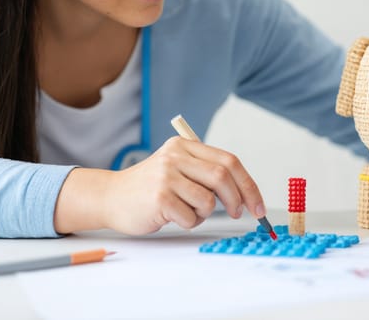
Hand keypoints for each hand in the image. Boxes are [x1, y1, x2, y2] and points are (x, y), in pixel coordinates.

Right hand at [53, 136, 265, 234]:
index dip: (248, 185)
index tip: (257, 204)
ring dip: (204, 213)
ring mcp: (167, 176)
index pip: (229, 161)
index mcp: (184, 146)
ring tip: (186, 211)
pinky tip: (172, 217)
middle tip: (237, 213)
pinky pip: (191, 216)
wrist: (111, 197)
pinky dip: (188, 222)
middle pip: (223, 177)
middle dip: (237, 200)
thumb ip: (205, 172)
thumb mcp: (176, 168)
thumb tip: (245, 191)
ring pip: (208, 200)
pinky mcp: (160, 197)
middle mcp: (176, 156)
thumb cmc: (149, 188)